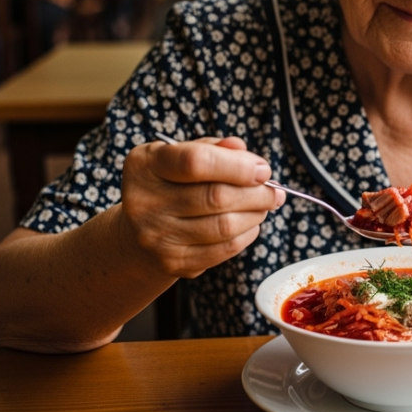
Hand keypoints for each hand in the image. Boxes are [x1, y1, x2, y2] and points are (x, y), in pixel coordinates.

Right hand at [118, 136, 283, 278]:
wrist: (137, 234)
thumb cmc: (169, 186)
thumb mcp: (180, 156)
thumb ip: (212, 148)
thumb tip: (242, 150)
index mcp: (145, 166)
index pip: (196, 162)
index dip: (238, 166)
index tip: (263, 170)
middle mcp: (144, 202)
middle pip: (216, 197)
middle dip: (257, 193)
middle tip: (274, 191)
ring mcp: (156, 236)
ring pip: (225, 226)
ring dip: (255, 214)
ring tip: (263, 206)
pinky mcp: (173, 262)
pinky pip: (224, 249)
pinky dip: (247, 234)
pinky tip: (249, 223)